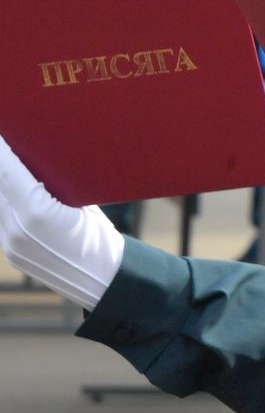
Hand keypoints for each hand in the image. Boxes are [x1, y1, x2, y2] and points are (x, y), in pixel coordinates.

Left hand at [0, 132, 123, 309]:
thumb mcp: (82, 204)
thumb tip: (27, 162)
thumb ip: (49, 185)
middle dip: (2, 165)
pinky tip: (12, 193)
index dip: (2, 149)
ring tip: (11, 168)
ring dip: (2, 185)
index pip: (7, 170)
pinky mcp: (9, 252)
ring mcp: (10, 242)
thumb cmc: (101, 235)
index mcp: (38, 212)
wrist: (106, 280)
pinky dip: (4, 202)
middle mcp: (16, 228)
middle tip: (9, 147)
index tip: (3, 132)